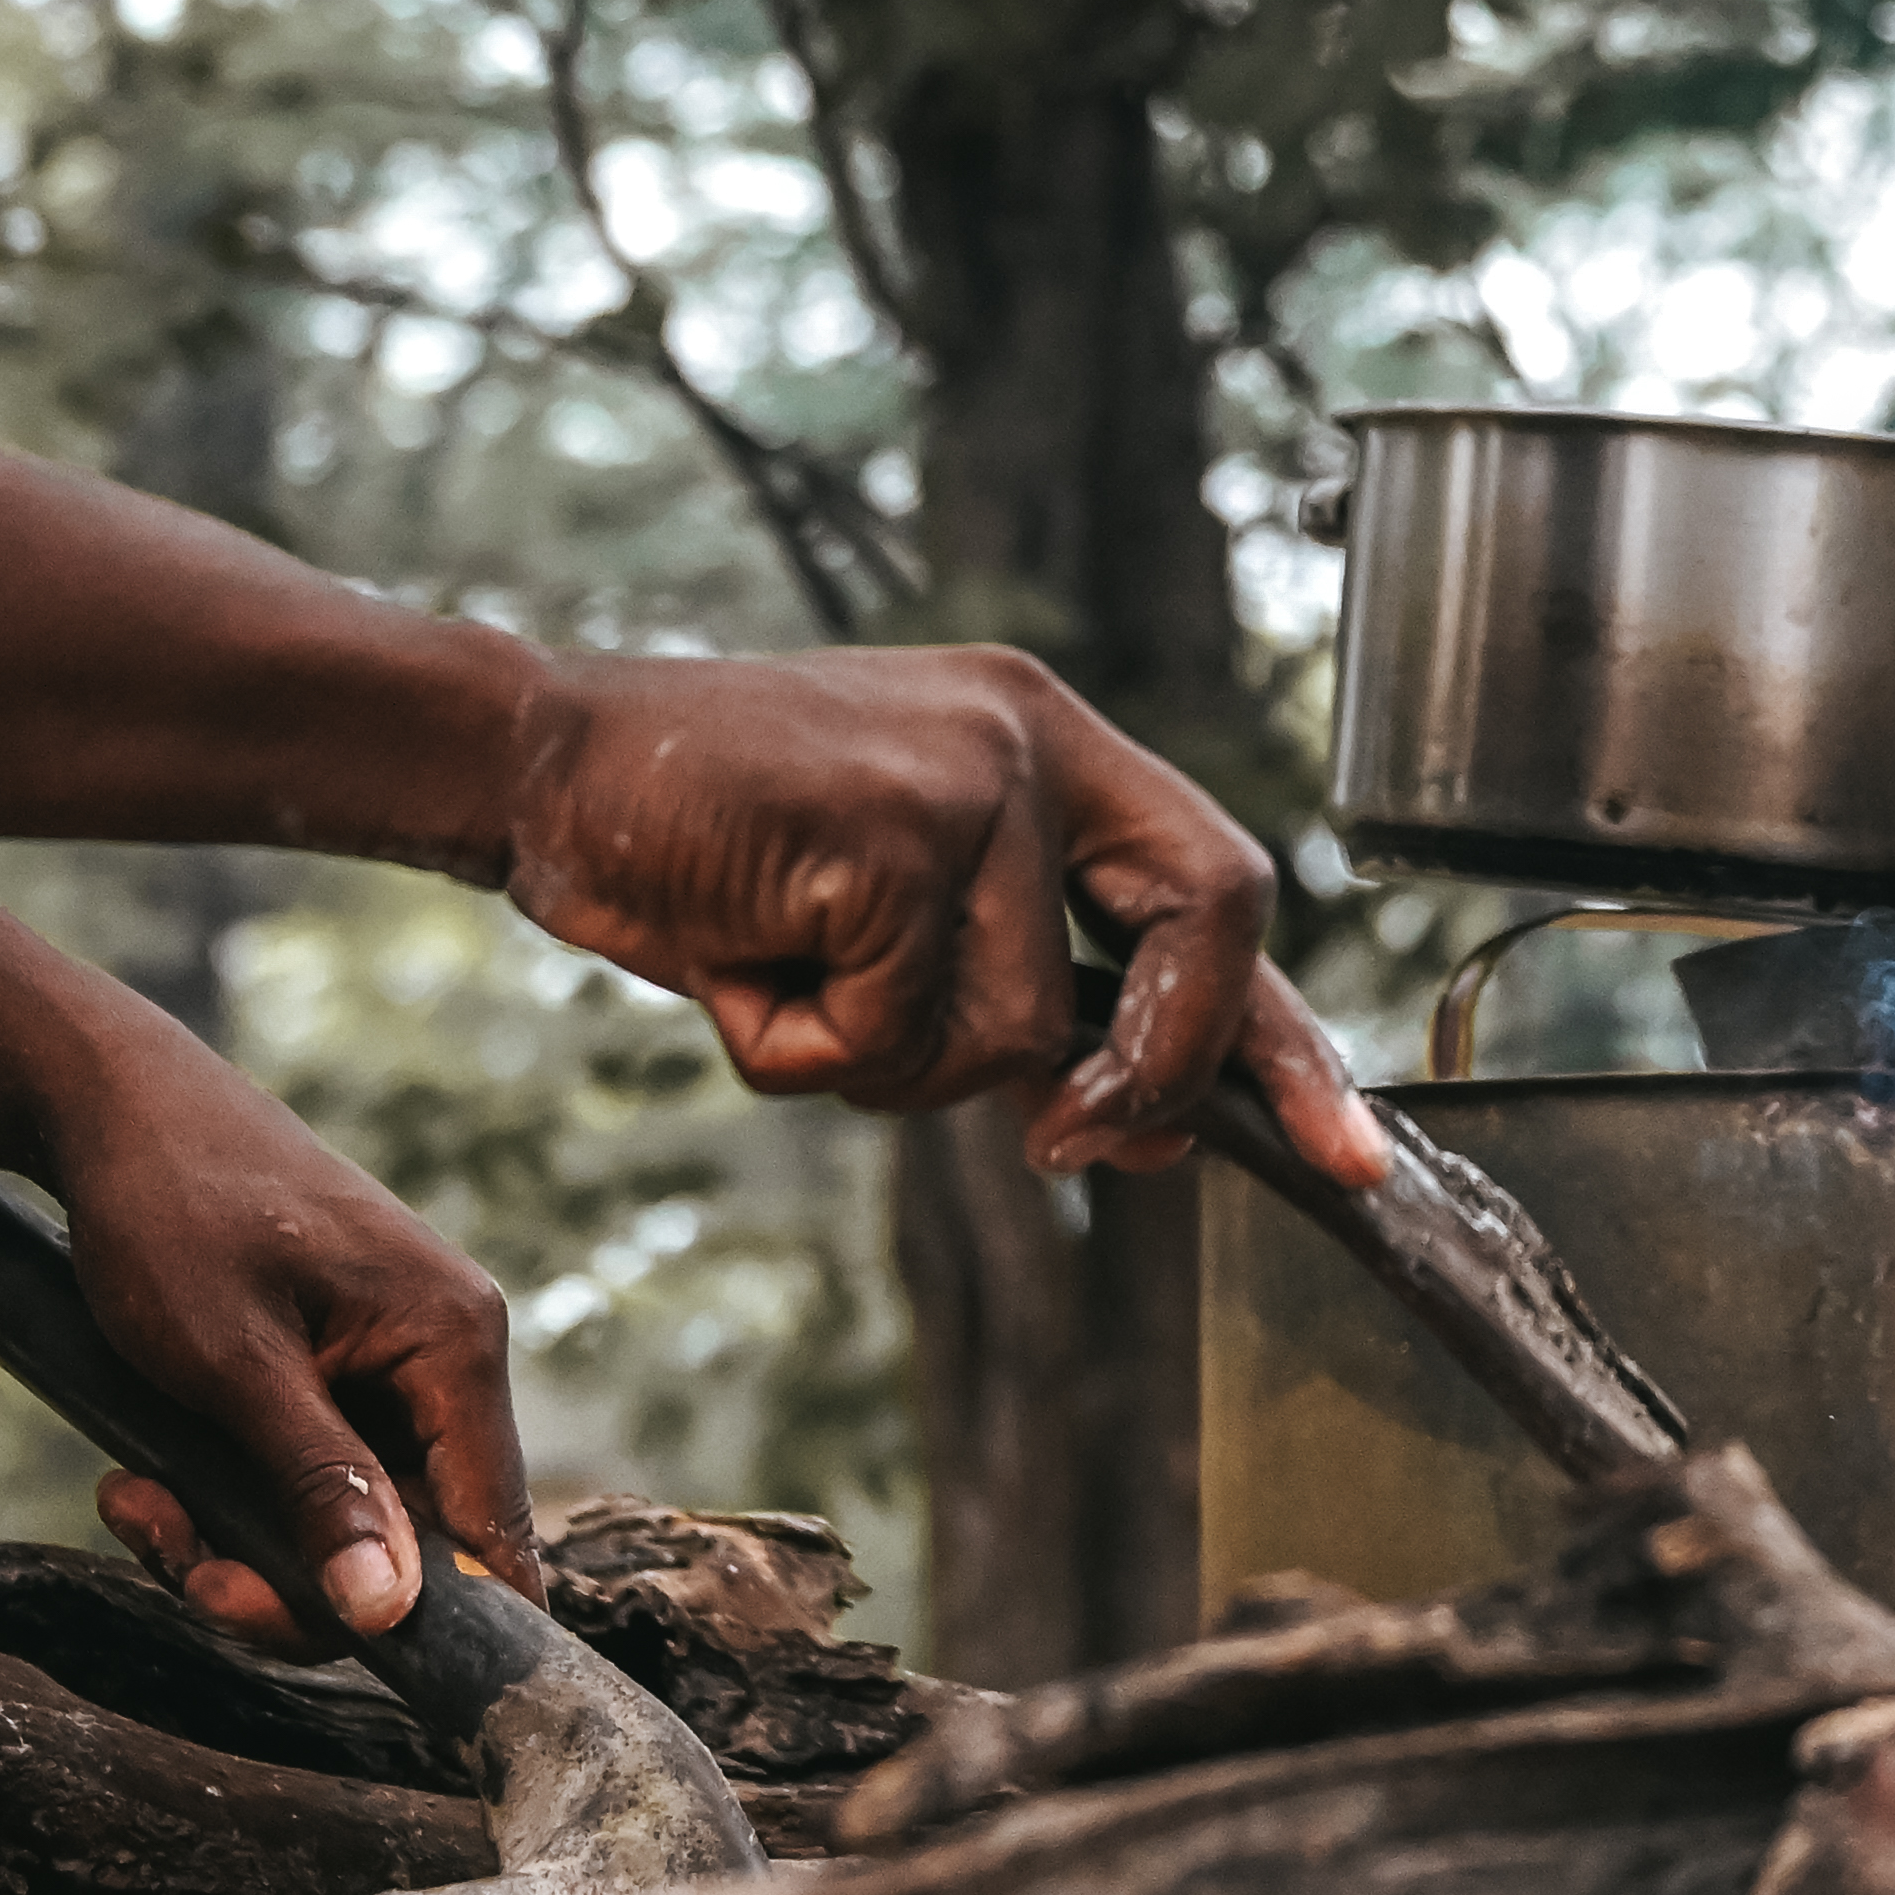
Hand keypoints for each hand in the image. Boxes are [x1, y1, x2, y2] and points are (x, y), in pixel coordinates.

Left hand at [39, 1034, 536, 1652]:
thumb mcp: (234, 1366)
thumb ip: (319, 1489)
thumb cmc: (171, 1212)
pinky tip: (143, 1483)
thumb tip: (388, 1614)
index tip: (335, 1651)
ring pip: (346, 1525)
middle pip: (410, 1545)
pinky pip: (308, 1483)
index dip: (433, 1617)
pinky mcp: (337, 1374)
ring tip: (135, 1508)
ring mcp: (392, 1366)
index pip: (491, 1527)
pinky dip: (228, 1506)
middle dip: (289, 1583)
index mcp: (454, 1341)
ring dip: (239, 1547)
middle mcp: (446, 1357)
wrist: (108, 1108)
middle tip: (186, 1573)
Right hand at [502, 646, 1385, 1189]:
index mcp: (1052, 744)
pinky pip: (890, 1030)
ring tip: (783, 974)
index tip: (1350, 1158)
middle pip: (1207, 927)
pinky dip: (798, 1048)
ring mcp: (970, 772)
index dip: (1286, 1039)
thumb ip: (1025, 1002)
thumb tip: (1147, 1135)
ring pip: (1010, 1034)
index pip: (1223, 894)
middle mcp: (1034, 736)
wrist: (544, 767)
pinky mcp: (892, 827)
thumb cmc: (715, 852)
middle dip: (1152, 1070)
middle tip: (1068, 1144)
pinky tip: (736, 962)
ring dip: (879, 1063)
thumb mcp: (892, 924)